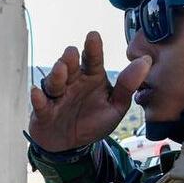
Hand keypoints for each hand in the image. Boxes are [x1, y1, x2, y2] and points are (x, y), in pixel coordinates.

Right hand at [28, 31, 151, 151]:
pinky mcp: (43, 111)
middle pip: (70, 66)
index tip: (93, 36)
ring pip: (54, 81)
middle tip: (73, 54)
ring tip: (61, 69)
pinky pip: (40, 104)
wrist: (71, 146)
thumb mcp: (116, 107)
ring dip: (56, 75)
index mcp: (91, 78)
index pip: (93, 60)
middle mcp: (72, 82)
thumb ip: (128, 86)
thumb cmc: (92, 121)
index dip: (93, 49)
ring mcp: (57, 96)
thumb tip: (146, 60)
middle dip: (70, 59)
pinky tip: (38, 93)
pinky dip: (38, 98)